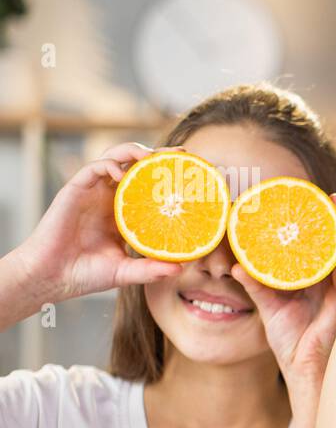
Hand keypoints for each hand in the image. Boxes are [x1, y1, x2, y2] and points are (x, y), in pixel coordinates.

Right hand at [17, 142, 183, 301]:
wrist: (52, 276)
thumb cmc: (86, 274)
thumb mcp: (126, 271)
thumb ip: (151, 269)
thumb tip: (180, 269)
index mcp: (124, 213)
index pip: (149, 187)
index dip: (167, 177)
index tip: (191, 173)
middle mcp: (110, 198)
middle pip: (135, 166)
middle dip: (157, 156)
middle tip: (180, 153)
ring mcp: (92, 192)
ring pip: (115, 159)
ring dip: (134, 152)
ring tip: (152, 156)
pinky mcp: (74, 190)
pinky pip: (93, 168)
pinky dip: (109, 165)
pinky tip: (122, 172)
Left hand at [232, 193, 335, 401]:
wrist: (305, 373)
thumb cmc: (292, 344)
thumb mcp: (269, 308)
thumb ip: (256, 286)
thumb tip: (235, 266)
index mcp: (313, 282)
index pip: (312, 248)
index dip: (310, 224)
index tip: (299, 201)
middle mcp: (329, 282)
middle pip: (329, 243)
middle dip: (327, 217)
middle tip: (319, 191)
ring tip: (332, 201)